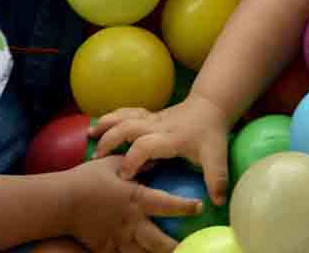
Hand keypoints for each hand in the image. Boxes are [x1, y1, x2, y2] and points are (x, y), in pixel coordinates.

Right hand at [66, 155, 201, 252]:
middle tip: (188, 246)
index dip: (185, 207)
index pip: (167, 204)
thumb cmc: (88, 178)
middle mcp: (131, 222)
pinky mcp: (105, 248)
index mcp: (136, 199)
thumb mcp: (113, 164)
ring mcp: (118, 238)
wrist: (61, 202)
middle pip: (159, 242)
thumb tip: (155, 159)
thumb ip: (136, 163)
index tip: (200, 207)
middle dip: (176, 246)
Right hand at [90, 95, 232, 204]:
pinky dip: (110, 118)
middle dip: (112, 140)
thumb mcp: (216, 156)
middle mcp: (157, 126)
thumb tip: (219, 201)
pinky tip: (96, 126)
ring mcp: (151, 118)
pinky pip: (125, 113)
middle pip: (129, 127)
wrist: (209, 106)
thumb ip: (216, 177)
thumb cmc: (210, 133)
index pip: (147, 145)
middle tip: (98, 158)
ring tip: (90, 136)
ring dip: (107, 125)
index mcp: (171, 137)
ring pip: (124, 116)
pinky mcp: (146, 116)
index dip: (134, 159)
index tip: (124, 176)